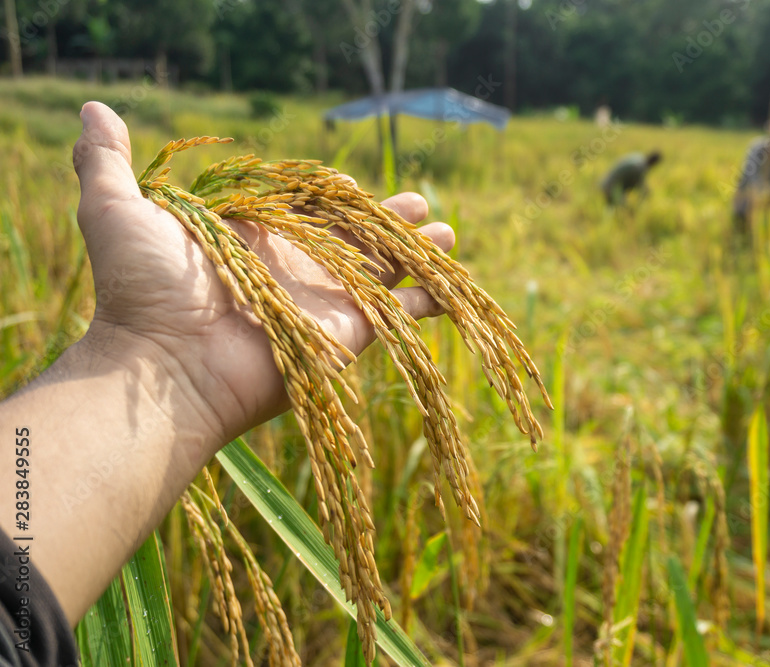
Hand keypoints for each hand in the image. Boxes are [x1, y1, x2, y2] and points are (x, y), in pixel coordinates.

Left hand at [73, 102, 454, 457]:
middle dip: (387, 219)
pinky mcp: (349, 333)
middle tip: (418, 203)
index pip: (304, 207)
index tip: (347, 184)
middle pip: (353, 235)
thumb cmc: (142, 289)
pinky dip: (428, 298)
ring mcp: (324, 301)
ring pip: (384, 268)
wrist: (166, 366)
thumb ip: (107, 161)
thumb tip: (96, 109)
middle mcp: (293, 268)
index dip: (329, 194)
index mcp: (254, 238)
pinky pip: (400, 311)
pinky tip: (450, 280)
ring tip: (444, 230)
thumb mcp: (117, 211)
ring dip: (416, 249)